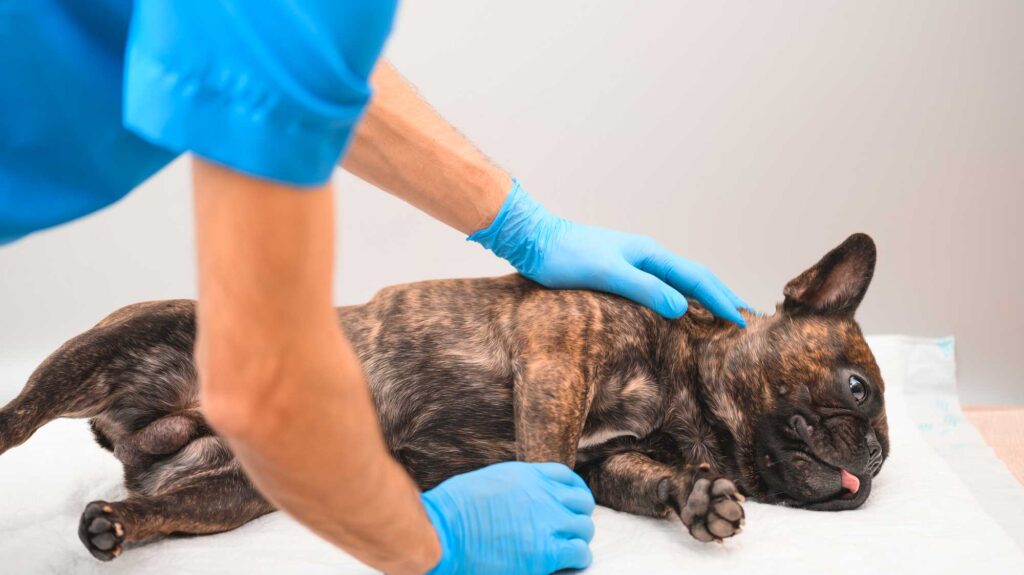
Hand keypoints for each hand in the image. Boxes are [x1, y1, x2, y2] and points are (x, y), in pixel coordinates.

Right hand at [421, 461, 595, 574]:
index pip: (566, 477)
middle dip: (577, 515)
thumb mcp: (488, 482)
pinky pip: (579, 552)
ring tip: (566, 547)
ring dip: (577, 537)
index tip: (569, 503)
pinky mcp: (547, 551)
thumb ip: (512, 488)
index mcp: (527, 475)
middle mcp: (543, 494)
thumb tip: (518, 500)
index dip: (572, 492)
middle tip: (567, 529)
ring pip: (584, 528)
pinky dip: (577, 557)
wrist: (445, 531)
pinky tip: (566, 561)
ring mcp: (548, 522)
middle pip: (582, 502)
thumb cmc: (453, 510)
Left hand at [468, 180, 751, 324]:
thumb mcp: (606, 274)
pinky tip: (677, 312)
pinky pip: (661, 287)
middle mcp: (646, 256)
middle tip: (747, 318)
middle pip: (695, 278)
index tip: (744, 322)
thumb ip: (644, 289)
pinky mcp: (618, 272)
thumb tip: (683, 308)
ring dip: (704, 299)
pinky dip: (679, 300)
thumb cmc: (564, 256)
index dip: (723, 301)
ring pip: (679, 282)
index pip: (697, 279)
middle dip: (723, 297)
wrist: (533, 240)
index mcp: (650, 254)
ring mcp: (633, 263)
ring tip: (722, 317)